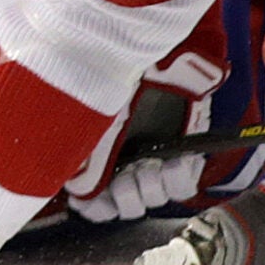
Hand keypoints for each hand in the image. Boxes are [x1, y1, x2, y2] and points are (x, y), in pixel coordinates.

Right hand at [63, 3, 229, 219]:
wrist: (157, 57)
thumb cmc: (117, 80)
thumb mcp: (94, 120)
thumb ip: (84, 161)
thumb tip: (79, 195)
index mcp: (98, 156)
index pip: (94, 204)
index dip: (96, 208)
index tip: (97, 201)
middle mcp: (127, 159)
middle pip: (127, 207)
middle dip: (126, 197)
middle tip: (128, 176)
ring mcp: (157, 155)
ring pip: (154, 199)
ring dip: (151, 187)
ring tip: (150, 165)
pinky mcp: (185, 150)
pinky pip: (183, 185)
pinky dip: (178, 178)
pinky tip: (172, 162)